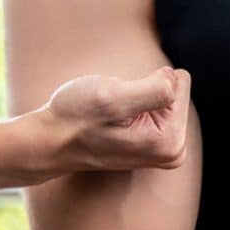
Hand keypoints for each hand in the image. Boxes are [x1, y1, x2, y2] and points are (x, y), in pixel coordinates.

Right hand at [34, 67, 190, 173]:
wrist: (51, 141)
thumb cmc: (76, 118)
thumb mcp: (111, 98)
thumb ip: (153, 89)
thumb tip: (174, 78)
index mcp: (170, 141)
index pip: (178, 81)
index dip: (146, 80)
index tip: (121, 98)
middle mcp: (173, 150)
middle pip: (174, 91)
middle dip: (141, 90)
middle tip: (113, 106)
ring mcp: (163, 151)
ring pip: (162, 98)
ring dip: (134, 98)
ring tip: (111, 113)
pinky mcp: (152, 146)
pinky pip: (154, 108)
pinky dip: (132, 106)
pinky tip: (113, 119)